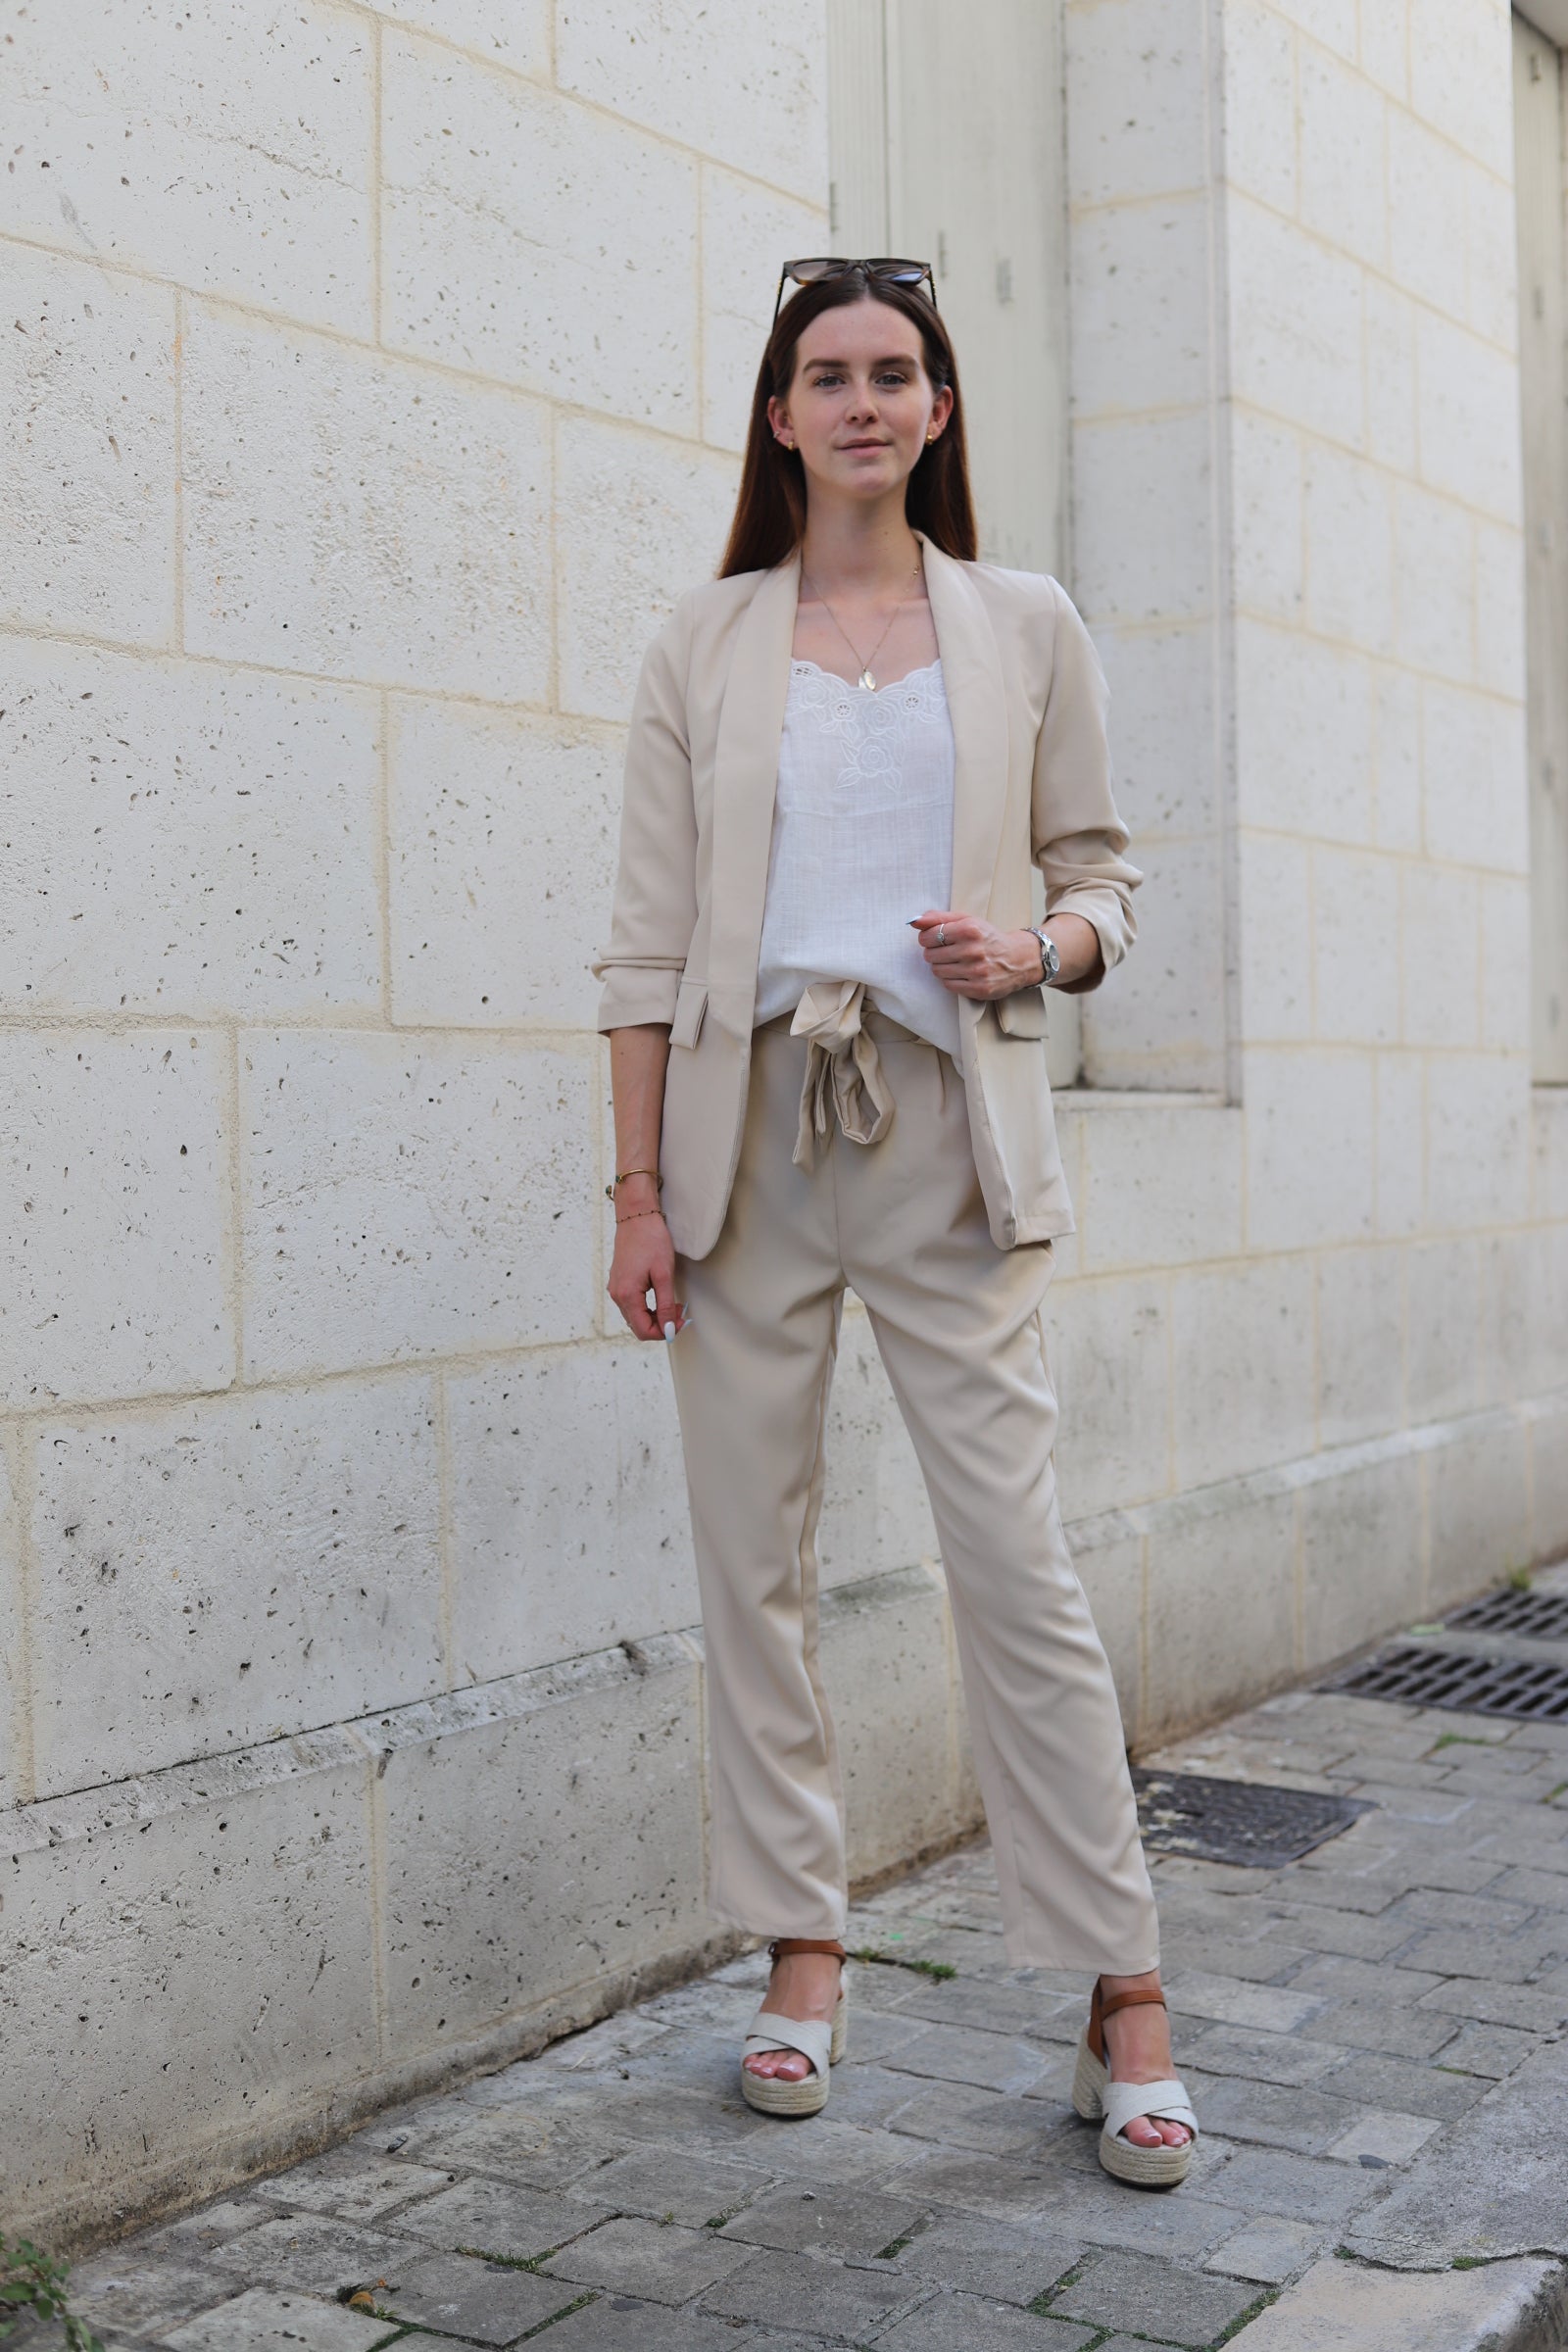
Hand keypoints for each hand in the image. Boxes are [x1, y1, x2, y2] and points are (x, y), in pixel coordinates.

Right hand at [607, 1183, 688, 1340]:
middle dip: (661, 1324)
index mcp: (626, 1295)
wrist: (637, 1216)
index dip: (663, 1332)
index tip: (680, 1322)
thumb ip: (666, 1306)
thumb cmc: (651, 1240)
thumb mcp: (664, 1275)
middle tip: (680, 1313)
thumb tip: (668, 1329)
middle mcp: (617, 1294)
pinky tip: (661, 1296)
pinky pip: (632, 1304)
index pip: (643, 1330)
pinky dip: (647, 1306)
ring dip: (655, 1316)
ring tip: (674, 1304)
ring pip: (635, 1316)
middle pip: (638, 1325)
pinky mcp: (619, 1281)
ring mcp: (616, 1288)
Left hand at [909, 910, 1047, 999]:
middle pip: (930, 955)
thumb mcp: (967, 920)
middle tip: (948, 951)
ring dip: (941, 967)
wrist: (1018, 959)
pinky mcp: (978, 988)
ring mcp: (976, 971)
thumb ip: (939, 918)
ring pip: (937, 971)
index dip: (927, 938)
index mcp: (969, 929)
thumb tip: (914, 920)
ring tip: (955, 962)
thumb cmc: (988, 938)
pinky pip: (948, 985)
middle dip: (934, 953)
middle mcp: (973, 950)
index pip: (927, 936)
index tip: (935, 939)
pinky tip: (961, 973)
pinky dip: (950, 979)